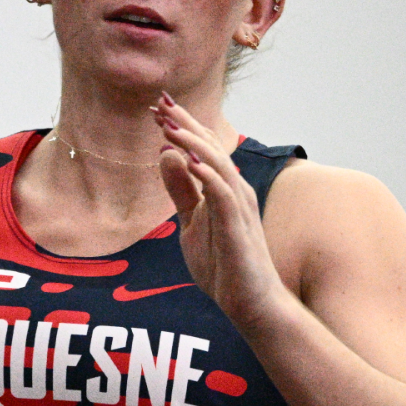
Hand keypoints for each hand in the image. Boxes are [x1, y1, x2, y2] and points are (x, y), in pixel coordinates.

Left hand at [154, 94, 291, 328]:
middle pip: (210, 147)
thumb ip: (180, 191)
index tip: (155, 108)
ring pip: (217, 164)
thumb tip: (166, 154)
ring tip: (169, 126)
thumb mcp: (191, 224)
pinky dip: (207, 174)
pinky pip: (223, 194)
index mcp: (224, 187)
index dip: (181, 126)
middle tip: (159, 102)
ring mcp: (239, 207)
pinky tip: (190, 160)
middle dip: (185, 124)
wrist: (250, 303)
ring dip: (193, 142)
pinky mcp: (239, 226)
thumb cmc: (224, 265)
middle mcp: (235, 189)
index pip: (202, 148)